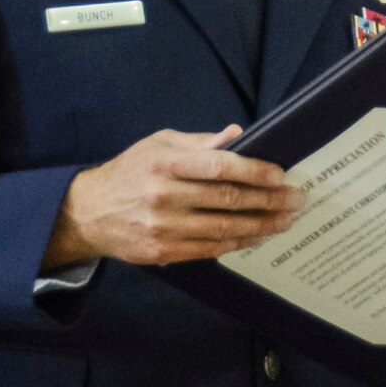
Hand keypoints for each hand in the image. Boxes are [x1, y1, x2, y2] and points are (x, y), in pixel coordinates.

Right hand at [42, 126, 303, 267]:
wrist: (89, 212)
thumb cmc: (130, 171)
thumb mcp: (159, 144)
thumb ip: (199, 143)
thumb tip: (238, 135)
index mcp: (165, 163)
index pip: (220, 167)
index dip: (256, 171)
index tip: (281, 175)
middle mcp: (164, 195)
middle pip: (228, 200)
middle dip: (269, 201)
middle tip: (296, 200)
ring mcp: (163, 227)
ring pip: (224, 228)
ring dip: (261, 225)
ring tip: (285, 220)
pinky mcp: (163, 252)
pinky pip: (209, 249)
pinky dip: (237, 242)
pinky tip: (257, 236)